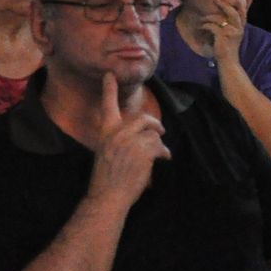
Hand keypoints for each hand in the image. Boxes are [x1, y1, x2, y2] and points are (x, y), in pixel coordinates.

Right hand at [84, 73, 169, 211]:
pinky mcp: (143, 152)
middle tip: (160, 130)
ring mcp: (130, 142)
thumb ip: (118, 139)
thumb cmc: (107, 178)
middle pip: (142, 118)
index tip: (110, 74)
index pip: (107, 106)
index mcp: (106, 132)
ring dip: (158, 144)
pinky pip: (159, 146)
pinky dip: (164, 153)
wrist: (108, 196)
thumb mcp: (106, 152)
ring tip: (159, 154)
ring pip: (153, 134)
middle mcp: (117, 134)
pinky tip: (164, 159)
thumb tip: (138, 133)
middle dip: (154, 123)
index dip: (109, 89)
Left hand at [202, 0, 245, 60]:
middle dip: (224, 4)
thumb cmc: (228, 47)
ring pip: (219, 19)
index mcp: (241, 27)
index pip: (242, 12)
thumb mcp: (234, 34)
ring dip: (209, 18)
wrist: (228, 61)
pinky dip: (205, 26)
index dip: (237, 3)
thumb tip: (225, 12)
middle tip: (216, 0)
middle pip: (233, 12)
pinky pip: (212, 26)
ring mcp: (231, 32)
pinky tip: (201, 28)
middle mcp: (238, 28)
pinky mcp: (222, 37)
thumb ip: (232, 24)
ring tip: (203, 19)